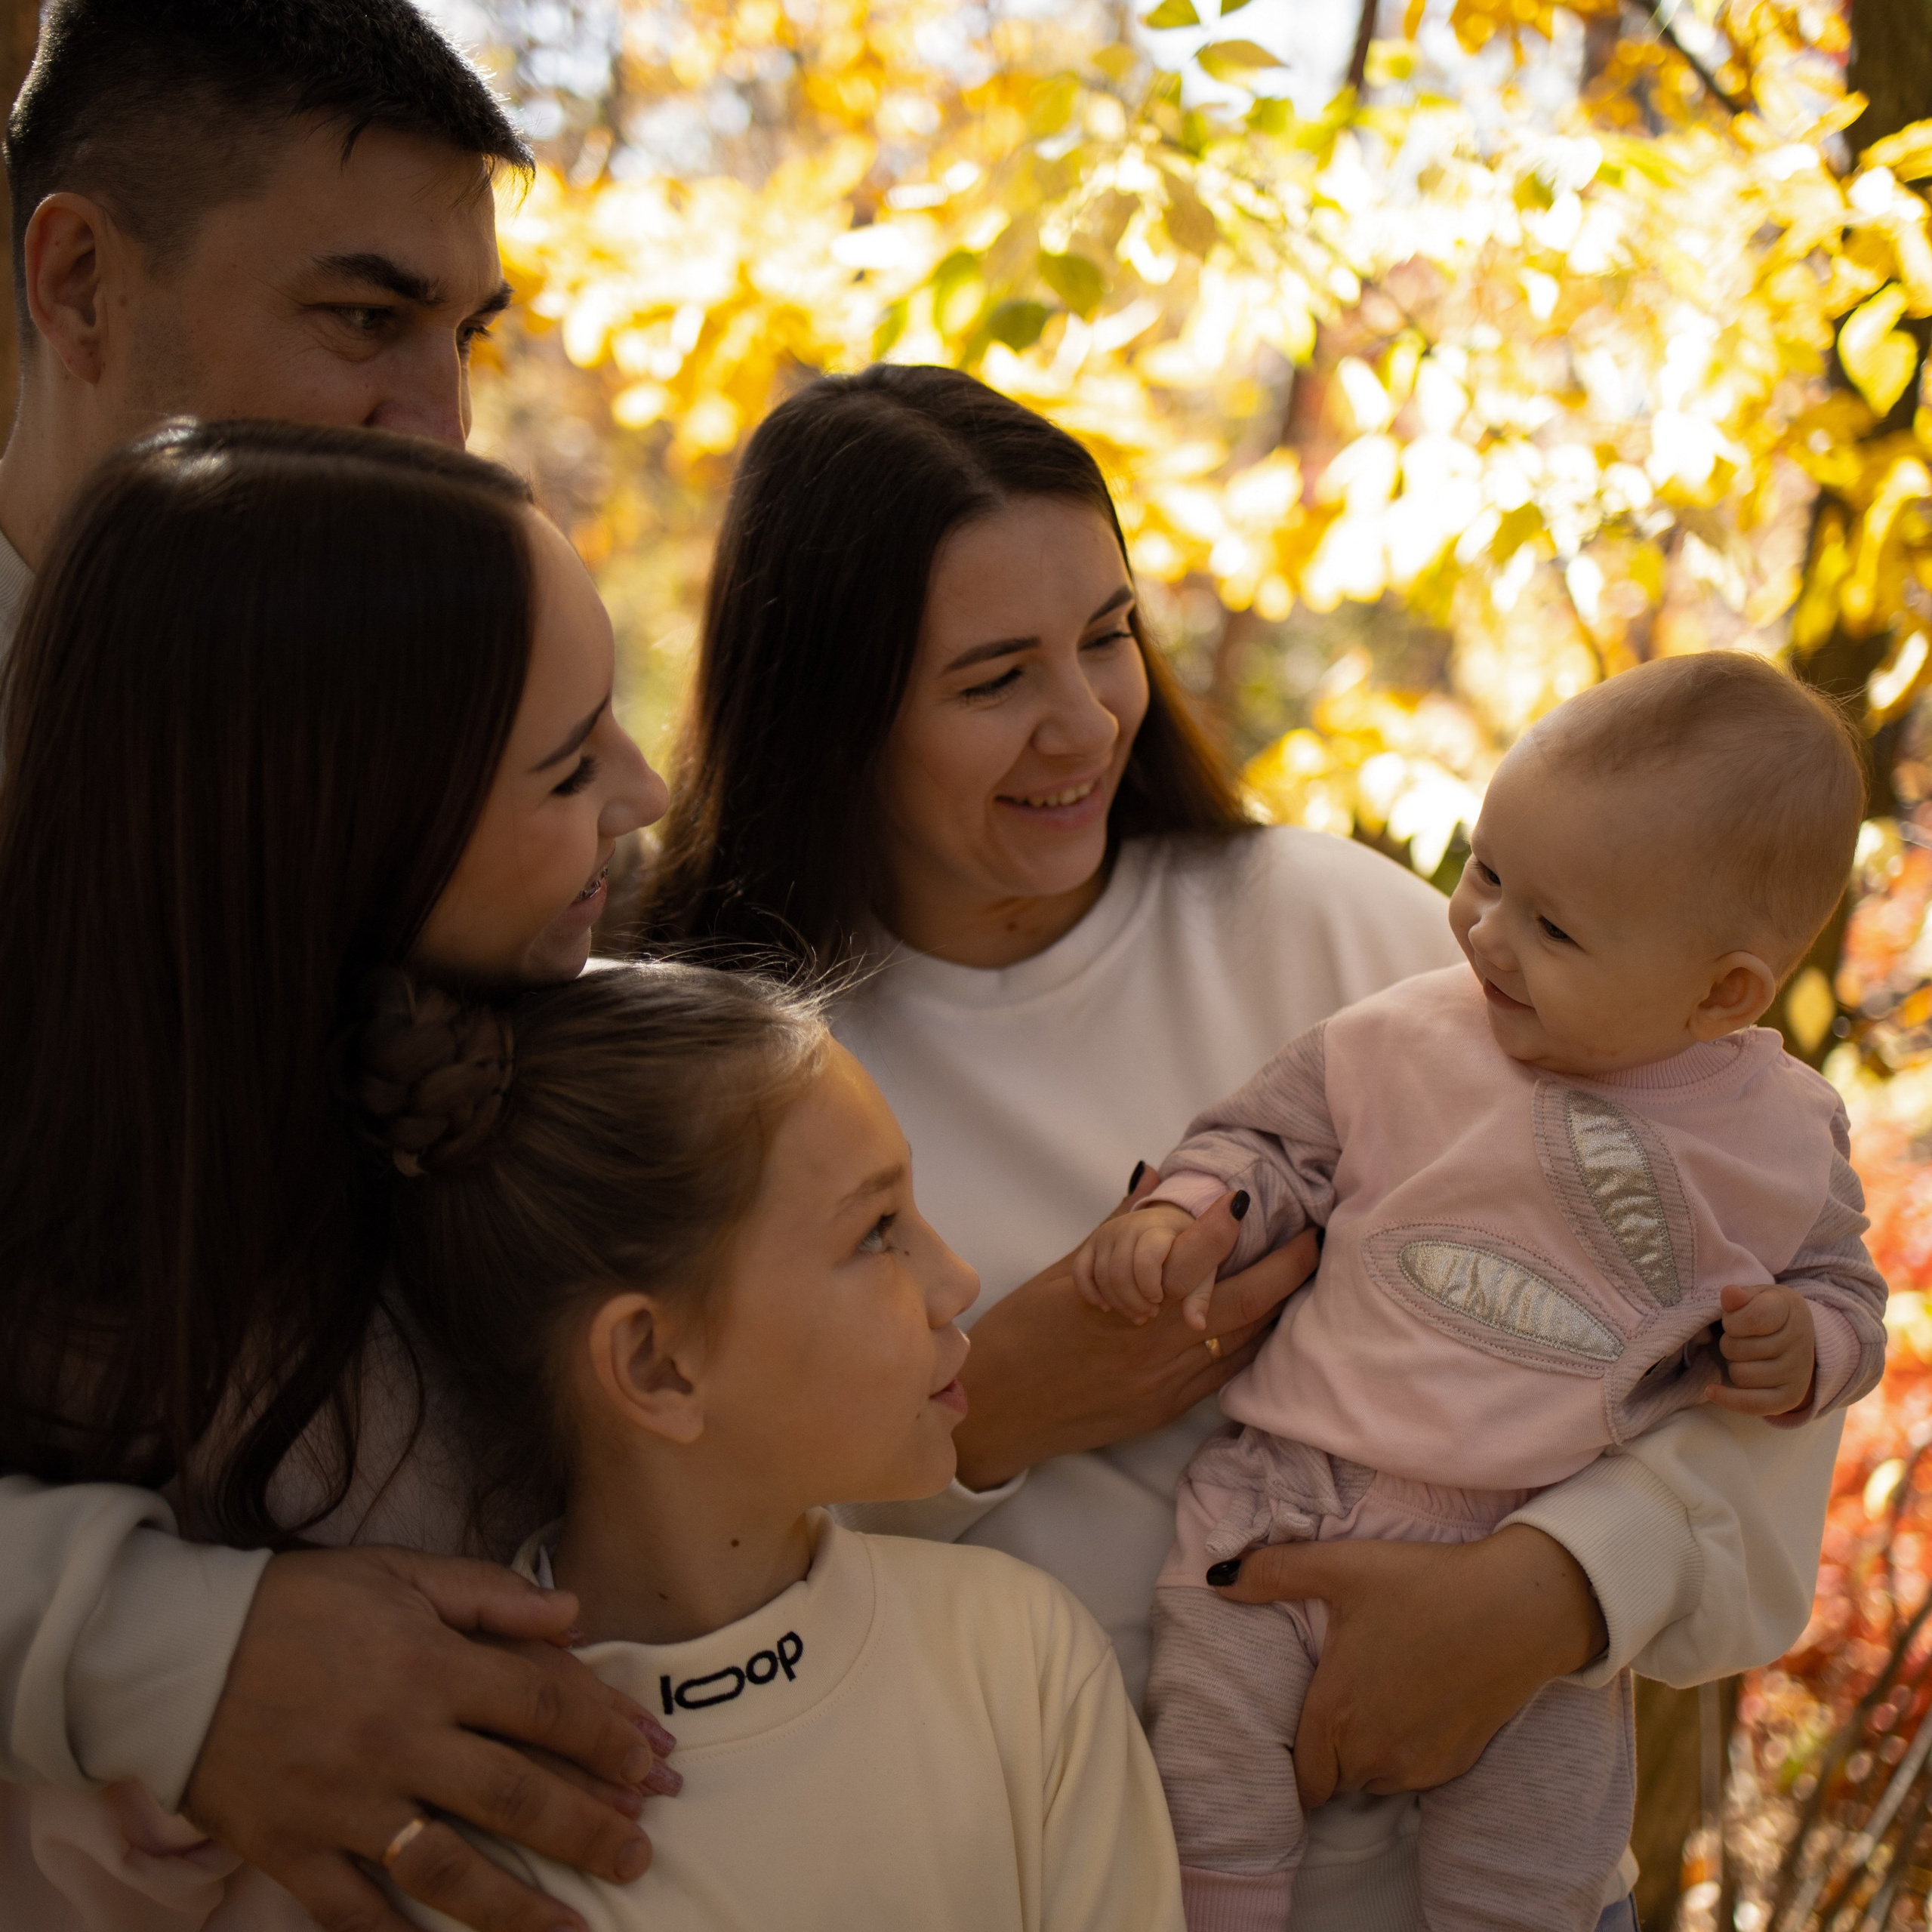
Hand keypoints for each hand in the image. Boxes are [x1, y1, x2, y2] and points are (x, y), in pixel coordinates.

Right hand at [184, 1545, 678, 1931]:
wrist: (173, 1653)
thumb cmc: (296, 1605)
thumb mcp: (399, 1573)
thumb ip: (490, 1595)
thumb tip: (573, 1614)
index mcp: (431, 1665)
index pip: (542, 1706)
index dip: (606, 1735)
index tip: (652, 1762)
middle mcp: (399, 1740)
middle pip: (514, 1795)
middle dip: (589, 1827)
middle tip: (641, 1853)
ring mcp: (346, 1804)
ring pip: (449, 1869)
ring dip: (520, 1907)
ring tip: (578, 1929)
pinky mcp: (294, 1851)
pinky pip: (356, 1913)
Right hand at [952, 1166, 1316, 1490]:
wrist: (997, 1412)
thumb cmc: (1022, 1333)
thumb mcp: (1064, 1271)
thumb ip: (1117, 1226)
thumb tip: (1153, 1175)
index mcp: (1126, 1304)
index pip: (1189, 1260)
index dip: (1224, 1227)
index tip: (1251, 1196)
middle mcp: (1155, 1345)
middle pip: (1241, 1306)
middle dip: (1285, 1268)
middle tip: (1312, 1235)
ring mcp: (1166, 1383)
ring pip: (1243, 1342)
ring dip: (1276, 1306)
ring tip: (1301, 1272)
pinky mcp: (1167, 1410)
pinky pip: (1225, 1372)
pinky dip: (1250, 1342)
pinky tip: (1265, 1321)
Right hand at [1072, 1203, 1195, 1323]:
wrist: (1167, 1223)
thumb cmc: (1185, 1251)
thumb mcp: (1200, 1269)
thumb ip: (1199, 1296)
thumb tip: (1197, 1325)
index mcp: (1157, 1228)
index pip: (1145, 1258)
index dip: (1150, 1286)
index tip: (1161, 1299)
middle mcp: (1128, 1226)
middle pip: (1120, 1272)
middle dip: (1134, 1302)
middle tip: (1150, 1313)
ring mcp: (1107, 1233)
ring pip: (1101, 1276)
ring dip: (1118, 1303)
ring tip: (1137, 1314)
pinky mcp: (1092, 1242)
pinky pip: (1080, 1271)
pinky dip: (1090, 1293)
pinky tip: (1106, 1307)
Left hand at [1209, 1525, 1606, 1804]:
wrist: (1517, 1608)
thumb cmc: (1424, 1585)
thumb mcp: (1342, 1567)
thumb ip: (1273, 1573)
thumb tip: (1215, 1578)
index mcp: (1336, 1714)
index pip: (1300, 1782)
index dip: (1292, 1767)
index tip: (1292, 1735)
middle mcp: (1373, 1755)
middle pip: (1334, 1780)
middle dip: (1327, 1754)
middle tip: (1333, 1703)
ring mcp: (1418, 1767)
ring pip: (1372, 1782)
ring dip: (1365, 1757)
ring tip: (1371, 1702)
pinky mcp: (1455, 1766)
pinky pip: (1412, 1778)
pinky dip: (1404, 1755)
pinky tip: (1411, 1707)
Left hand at [1709, 1282, 1816, 1414]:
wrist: (1796, 1337)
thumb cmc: (1767, 1312)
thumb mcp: (1755, 1296)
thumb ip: (1739, 1295)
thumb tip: (1729, 1294)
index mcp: (1790, 1309)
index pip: (1751, 1319)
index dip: (1732, 1320)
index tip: (1734, 1317)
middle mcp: (1800, 1342)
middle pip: (1737, 1348)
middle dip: (1729, 1342)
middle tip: (1742, 1338)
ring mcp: (1798, 1373)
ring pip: (1740, 1375)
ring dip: (1733, 1365)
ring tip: (1746, 1356)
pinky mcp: (1790, 1397)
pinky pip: (1753, 1405)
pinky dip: (1729, 1399)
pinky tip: (1712, 1390)